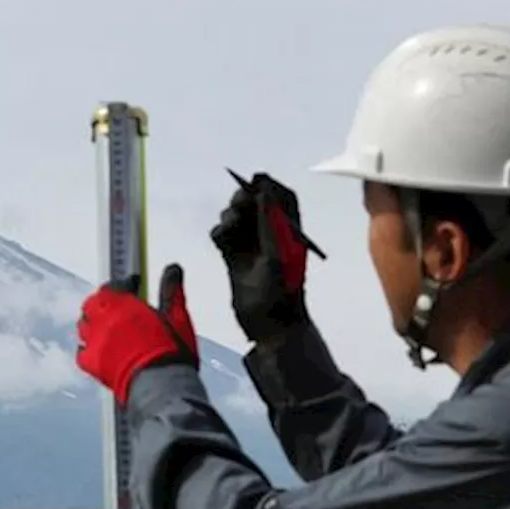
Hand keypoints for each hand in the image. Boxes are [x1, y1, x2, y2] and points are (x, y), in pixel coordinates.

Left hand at [76, 263, 197, 403]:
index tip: (133, 285)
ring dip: (93, 322)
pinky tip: (96, 349)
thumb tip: (172, 270)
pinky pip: (81, 352)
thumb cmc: (170, 354)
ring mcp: (96, 343)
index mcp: (124, 306)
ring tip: (106, 326)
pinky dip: (86, 348)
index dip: (122, 284)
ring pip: (83, 325)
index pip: (113, 286)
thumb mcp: (177, 318)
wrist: (161, 388)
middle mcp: (105, 321)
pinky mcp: (92, 364)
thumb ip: (172, 291)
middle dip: (103, 301)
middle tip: (116, 305)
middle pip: (93, 304)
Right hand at [209, 172, 307, 342]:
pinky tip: (221, 240)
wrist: (269, 328)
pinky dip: (220, 233)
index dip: (269, 186)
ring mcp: (251, 248)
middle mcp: (271, 236)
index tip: (254, 180)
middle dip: (244, 199)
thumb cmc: (280, 293)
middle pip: (256, 205)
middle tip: (237, 204)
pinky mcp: (234, 260)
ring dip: (230, 217)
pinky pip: (224, 237)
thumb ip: (268, 221)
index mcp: (289, 233)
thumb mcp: (277, 254)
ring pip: (237, 219)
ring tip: (230, 226)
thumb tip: (263, 190)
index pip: (283, 199)